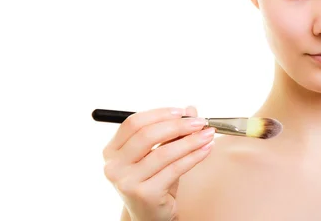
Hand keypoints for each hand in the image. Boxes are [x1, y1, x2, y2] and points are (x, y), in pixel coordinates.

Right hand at [102, 106, 214, 220]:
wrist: (150, 215)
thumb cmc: (153, 180)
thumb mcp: (158, 153)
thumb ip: (171, 132)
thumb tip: (191, 110)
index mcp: (112, 150)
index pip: (134, 123)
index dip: (159, 114)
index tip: (182, 112)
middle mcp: (114, 166)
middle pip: (147, 135)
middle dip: (178, 125)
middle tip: (199, 122)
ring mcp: (127, 182)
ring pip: (164, 152)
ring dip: (191, 141)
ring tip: (208, 134)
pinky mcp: (145, 194)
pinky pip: (174, 169)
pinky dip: (194, 156)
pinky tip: (206, 149)